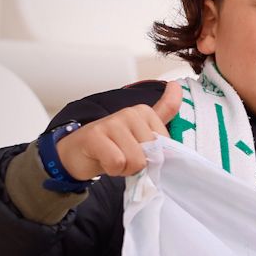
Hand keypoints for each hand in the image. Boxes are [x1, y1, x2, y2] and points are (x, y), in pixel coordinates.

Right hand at [55, 80, 182, 180]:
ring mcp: (111, 122)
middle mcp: (129, 113)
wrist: (78, 153)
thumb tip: (177, 86)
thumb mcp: (142, 130)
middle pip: (152, 154)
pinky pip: (117, 162)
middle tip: (123, 156)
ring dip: (124, 168)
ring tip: (113, 158)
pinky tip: (103, 161)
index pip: (166, 145)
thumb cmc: (112, 144)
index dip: (154, 157)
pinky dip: (112, 169)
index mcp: (144, 112)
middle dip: (138, 164)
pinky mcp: (95, 135)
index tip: (138, 149)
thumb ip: (164, 111)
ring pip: (135, 160)